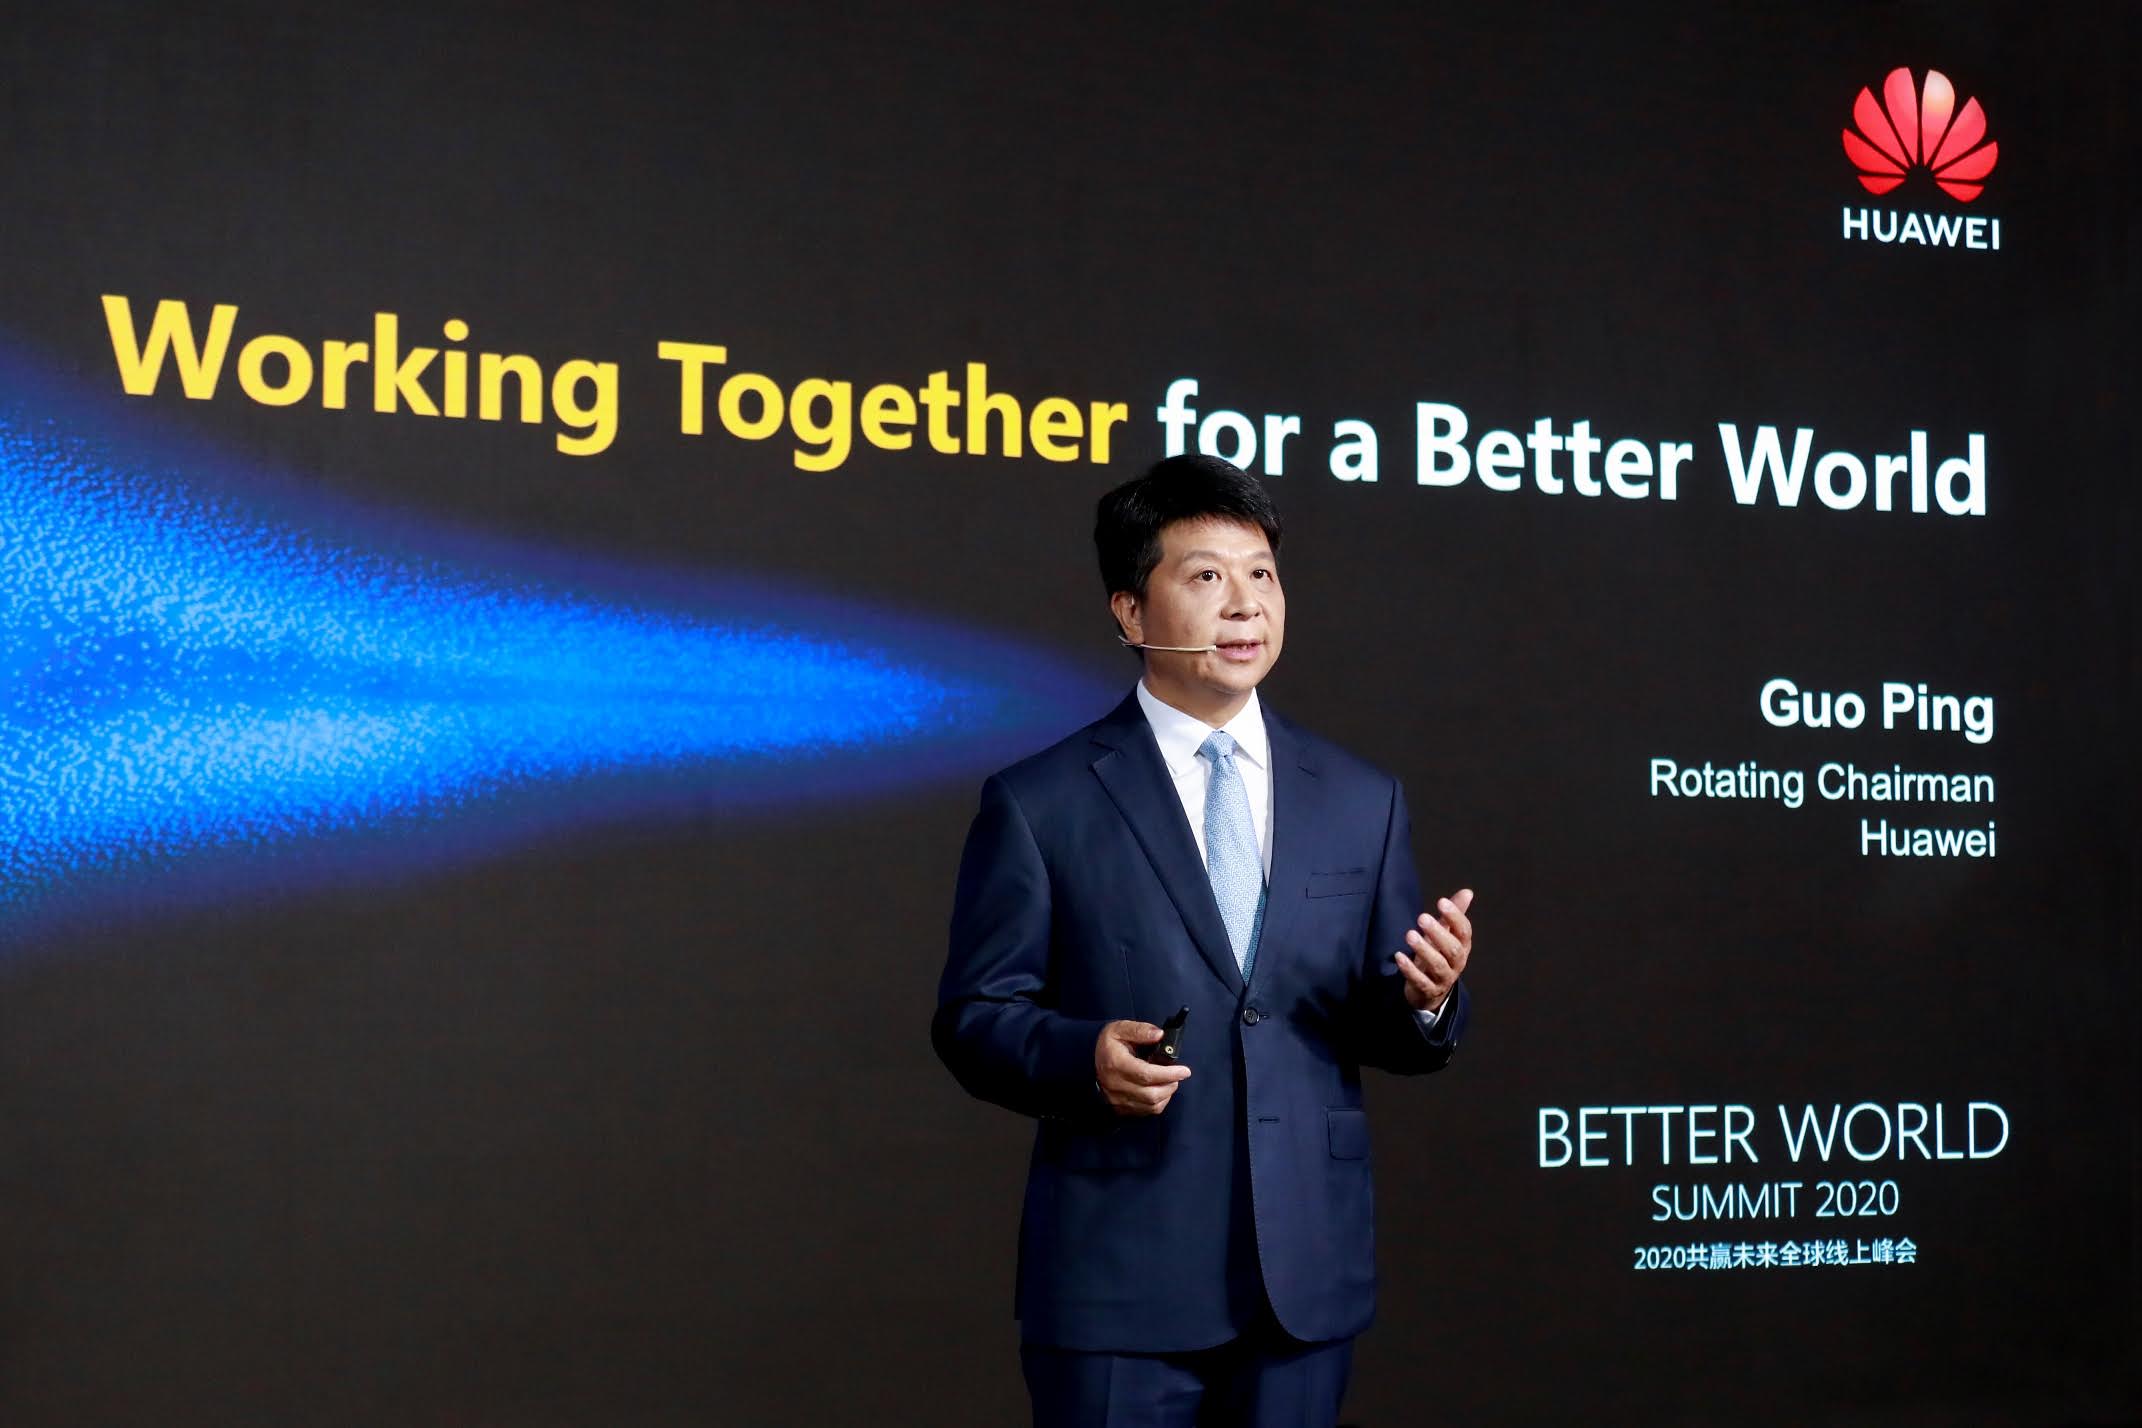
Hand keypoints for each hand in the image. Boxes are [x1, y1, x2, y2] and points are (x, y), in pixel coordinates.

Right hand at [1094, 1020, 1191, 1115]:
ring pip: (1151, 1106)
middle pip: (1151, 1094)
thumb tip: (1160, 1035)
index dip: (1168, 1074)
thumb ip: (1140, 1030)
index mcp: (1117, 1064)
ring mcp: (1119, 1100)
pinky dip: (1159, 1103)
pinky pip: (1146, 1111)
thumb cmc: (1108, 1045)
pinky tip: (1160, 1091)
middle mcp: (1117, 1086)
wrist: (1087, 1062)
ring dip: (1166, 1094)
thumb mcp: (1120, 1029)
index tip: (1185, 1071)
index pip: (1146, 1074)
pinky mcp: (1122, 1109)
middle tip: (1177, 1075)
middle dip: (1170, 1085)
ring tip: (1169, 1081)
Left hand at [1395, 888, 1472, 1012]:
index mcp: (1463, 947)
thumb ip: (1454, 915)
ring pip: (1438, 965)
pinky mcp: (1428, 990)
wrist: (1432, 992)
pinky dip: (1409, 970)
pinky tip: (1399, 956)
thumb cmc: (1440, 956)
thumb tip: (1468, 892)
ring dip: (1424, 949)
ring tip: (1410, 935)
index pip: (1464, 931)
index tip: (1441, 902)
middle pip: (1453, 949)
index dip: (1455, 916)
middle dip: (1438, 933)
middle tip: (1422, 917)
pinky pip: (1420, 981)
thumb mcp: (1446, 935)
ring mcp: (1443, 978)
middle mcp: (1456, 963)